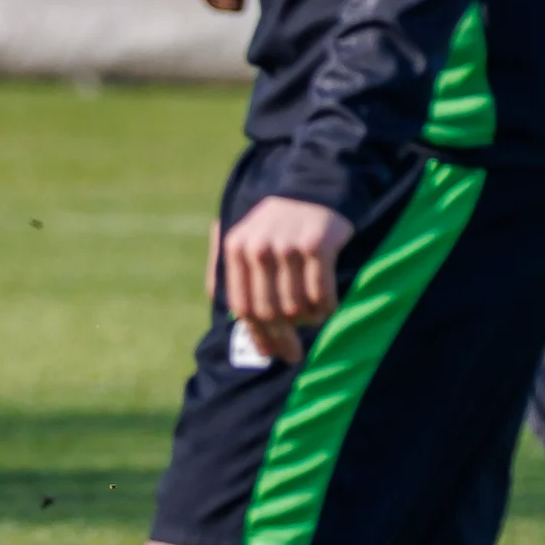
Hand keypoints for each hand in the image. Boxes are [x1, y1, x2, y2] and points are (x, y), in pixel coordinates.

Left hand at [218, 194, 350, 366]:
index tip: (269, 353)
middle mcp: (258, 247)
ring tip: (314, 320)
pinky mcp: (318, 244)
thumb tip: (215, 302)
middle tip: (293, 354)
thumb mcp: (244, 237)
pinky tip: (328, 307)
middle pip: (269, 311)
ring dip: (307, 321)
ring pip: (296, 306)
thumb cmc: (277, 224)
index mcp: (236, 248)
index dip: (257, 335)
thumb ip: (227, 266)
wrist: (314, 190)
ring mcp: (288, 245)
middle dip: (282, 339)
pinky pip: (321, 293)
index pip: (243, 305)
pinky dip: (326, 308)